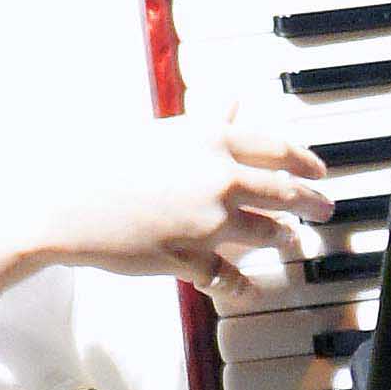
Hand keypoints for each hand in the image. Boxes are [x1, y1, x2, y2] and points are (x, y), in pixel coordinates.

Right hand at [0, 101, 334, 300]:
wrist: (66, 202)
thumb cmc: (108, 161)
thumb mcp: (163, 133)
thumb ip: (207, 122)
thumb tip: (234, 101)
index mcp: (212, 140)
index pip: (279, 150)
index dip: (307, 163)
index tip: (320, 172)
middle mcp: (218, 177)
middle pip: (284, 192)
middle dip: (311, 203)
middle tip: (325, 209)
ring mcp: (206, 221)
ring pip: (265, 233)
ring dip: (283, 239)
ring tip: (291, 242)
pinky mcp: (188, 258)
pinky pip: (228, 276)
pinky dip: (242, 284)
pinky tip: (248, 288)